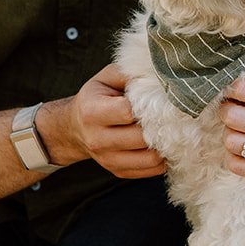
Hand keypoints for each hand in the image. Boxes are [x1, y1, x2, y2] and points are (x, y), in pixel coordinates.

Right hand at [54, 64, 166, 178]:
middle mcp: (97, 139)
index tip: (154, 99)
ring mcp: (107, 159)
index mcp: (92, 111)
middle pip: (141, 137)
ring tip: (166, 131)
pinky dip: (161, 159)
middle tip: (168, 115)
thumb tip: (159, 75)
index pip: (127, 112)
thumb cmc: (97, 97)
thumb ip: (130, 73)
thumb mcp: (107, 78)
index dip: (146, 105)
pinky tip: (160, 144)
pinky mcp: (118, 171)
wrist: (75, 127)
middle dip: (158, 126)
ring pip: (150, 158)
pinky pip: (151, 171)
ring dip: (164, 145)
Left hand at [221, 60, 244, 181]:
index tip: (237, 90)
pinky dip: (233, 155)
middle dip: (227, 108)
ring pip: (230, 141)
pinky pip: (234, 165)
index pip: (242, 90)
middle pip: (230, 116)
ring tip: (241, 129)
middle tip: (234, 108)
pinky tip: (244, 147)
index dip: (233, 87)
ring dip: (230, 132)